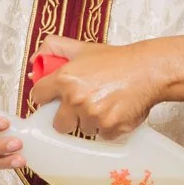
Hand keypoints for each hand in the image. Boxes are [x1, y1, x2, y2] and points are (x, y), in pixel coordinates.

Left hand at [27, 35, 165, 140]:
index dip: (46, 97)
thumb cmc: (118, 61)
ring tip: (103, 104)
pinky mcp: (109, 128)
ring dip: (90, 121)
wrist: (148, 70)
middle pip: (58, 123)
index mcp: (64, 79)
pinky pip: (102, 135)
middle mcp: (76, 99)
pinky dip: (108, 127)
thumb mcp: (83, 48)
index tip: (52, 98)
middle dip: (67, 117)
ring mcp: (92, 116)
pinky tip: (115, 112)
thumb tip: (35, 59)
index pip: (38, 96)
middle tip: (79, 107)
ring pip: (83, 129)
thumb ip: (55, 48)